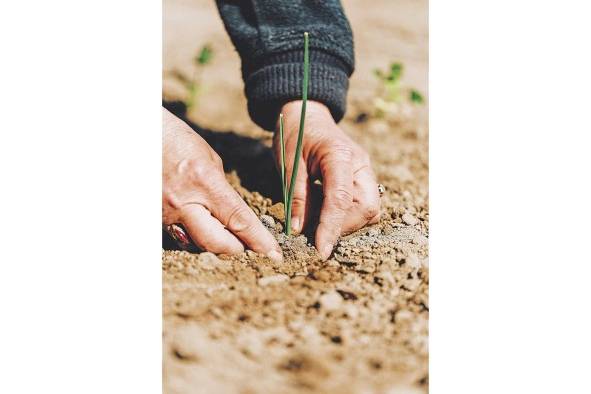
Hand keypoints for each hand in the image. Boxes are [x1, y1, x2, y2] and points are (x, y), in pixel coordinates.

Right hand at [163, 108, 281, 260]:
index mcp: (204, 182)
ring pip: (197, 246)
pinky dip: (194, 237)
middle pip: (217, 244)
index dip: (259, 241)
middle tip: (250, 249)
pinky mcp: (153, 220)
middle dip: (238, 250)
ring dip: (215, 245)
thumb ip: (221, 189)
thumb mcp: (208, 158)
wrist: (135, 135)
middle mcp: (182, 203)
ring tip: (226, 236)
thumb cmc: (174, 139)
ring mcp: (164, 215)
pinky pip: (179, 237)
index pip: (239, 220)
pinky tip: (200, 226)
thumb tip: (232, 214)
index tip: (274, 254)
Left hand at [274, 101, 380, 259]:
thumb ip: (296, 197)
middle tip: (314, 232)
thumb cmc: (294, 135)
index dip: (332, 228)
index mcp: (340, 155)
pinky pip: (362, 206)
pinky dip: (345, 216)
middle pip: (367, 209)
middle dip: (343, 227)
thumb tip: (299, 230)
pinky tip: (324, 211)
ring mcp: (365, 171)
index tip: (321, 250)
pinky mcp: (363, 179)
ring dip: (345, 223)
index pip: (341, 199)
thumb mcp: (288, 163)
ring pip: (369, 211)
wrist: (306, 114)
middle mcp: (360, 164)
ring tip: (317, 219)